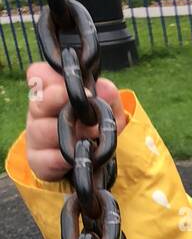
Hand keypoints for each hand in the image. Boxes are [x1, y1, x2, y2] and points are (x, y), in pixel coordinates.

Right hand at [25, 60, 127, 180]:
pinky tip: (77, 156)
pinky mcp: (37, 160)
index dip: (51, 76)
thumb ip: (109, 98)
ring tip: (91, 137)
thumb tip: (105, 88)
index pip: (38, 74)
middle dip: (60, 102)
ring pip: (40, 130)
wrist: (93, 163)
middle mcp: (38, 111)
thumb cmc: (96, 129)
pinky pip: (43, 158)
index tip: (75, 83)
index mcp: (50, 92)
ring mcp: (35, 136)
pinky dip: (60, 159)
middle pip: (38, 102)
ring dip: (67, 133)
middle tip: (87, 106)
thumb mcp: (109, 112)